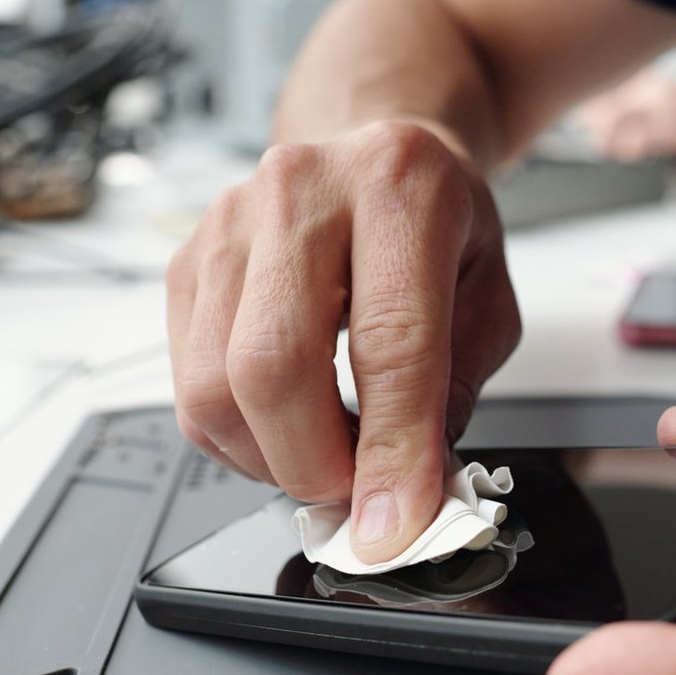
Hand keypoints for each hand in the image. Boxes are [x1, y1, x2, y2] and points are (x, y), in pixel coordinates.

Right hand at [166, 120, 521, 563]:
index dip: (392, 448)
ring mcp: (229, 223)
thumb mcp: (489, 294)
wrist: (374, 151)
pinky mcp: (186, 263)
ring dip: (272, 460)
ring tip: (328, 460)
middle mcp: (302, 190)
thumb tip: (413, 489)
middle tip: (358, 500)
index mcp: (399, 185)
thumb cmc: (436, 221)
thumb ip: (456, 390)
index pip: (390, 340)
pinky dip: (238, 438)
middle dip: (315, 465)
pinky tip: (287, 429)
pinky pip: (188, 387)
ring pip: (215, 387)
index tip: (397, 523)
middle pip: (273, 365)